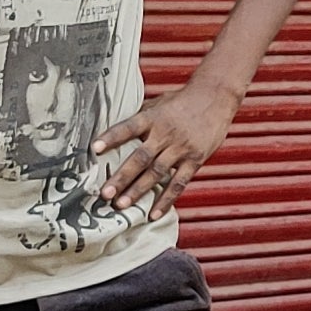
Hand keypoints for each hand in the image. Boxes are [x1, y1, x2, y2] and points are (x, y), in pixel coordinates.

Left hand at [92, 81, 240, 220]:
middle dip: (122, 176)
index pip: (128, 128)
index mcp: (153, 118)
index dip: (112, 137)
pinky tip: (154, 213)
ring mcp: (181, 148)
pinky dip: (166, 200)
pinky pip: (179, 183)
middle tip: (105, 193)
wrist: (215, 97)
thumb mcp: (157, 104)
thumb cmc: (182, 101)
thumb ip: (139, 119)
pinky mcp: (195, 159)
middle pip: (141, 157)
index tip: (95, 148)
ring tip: (121, 205)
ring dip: (138, 190)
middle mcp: (166, 134)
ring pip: (157, 172)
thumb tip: (113, 133)